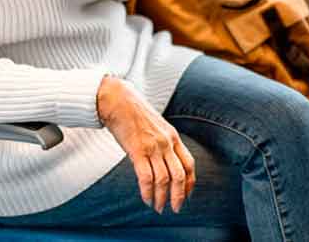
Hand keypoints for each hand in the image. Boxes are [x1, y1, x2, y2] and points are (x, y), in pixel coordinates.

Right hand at [96, 76, 195, 212]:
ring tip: (157, 207)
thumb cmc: (134, 114)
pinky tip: (146, 199)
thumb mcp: (156, 127)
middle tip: (175, 208)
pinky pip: (146, 177)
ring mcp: (153, 146)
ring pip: (163, 179)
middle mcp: (166, 143)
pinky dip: (147, 192)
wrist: (118, 100)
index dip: (190, 182)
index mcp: (173, 137)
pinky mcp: (137, 150)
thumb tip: (163, 162)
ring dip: (161, 197)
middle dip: (179, 195)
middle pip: (179, 175)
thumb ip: (162, 143)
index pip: (189, 164)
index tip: (187, 195)